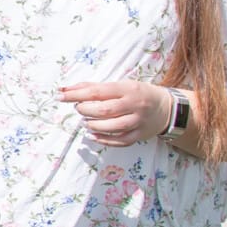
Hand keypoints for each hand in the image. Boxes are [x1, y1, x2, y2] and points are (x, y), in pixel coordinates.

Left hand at [59, 80, 178, 146]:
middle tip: (79, 108)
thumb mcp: (120, 85)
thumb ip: (95, 87)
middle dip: (85, 110)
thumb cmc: (137, 93)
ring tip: (86, 122)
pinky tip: (93, 135)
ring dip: (93, 125)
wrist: (166, 108)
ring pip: (112, 127)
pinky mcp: (140, 135)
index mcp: (127, 88)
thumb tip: (67, 89)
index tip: (60, 96)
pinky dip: (104, 139)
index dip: (76, 94)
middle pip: (104, 110)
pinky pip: (120, 141)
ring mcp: (138, 121)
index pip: (97, 91)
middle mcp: (134, 105)